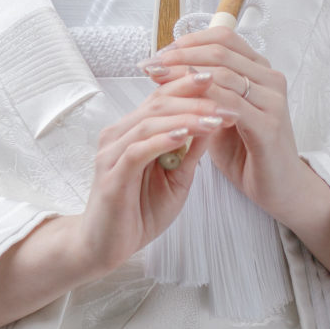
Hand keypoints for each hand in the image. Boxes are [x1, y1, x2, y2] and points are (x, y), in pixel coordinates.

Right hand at [68, 81, 235, 275]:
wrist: (103, 247)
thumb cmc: (138, 213)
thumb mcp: (176, 180)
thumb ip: (190, 152)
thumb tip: (214, 123)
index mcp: (133, 132)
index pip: (163, 98)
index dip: (192, 86)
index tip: (225, 80)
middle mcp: (118, 135)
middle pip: (157, 102)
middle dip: (194, 96)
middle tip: (226, 92)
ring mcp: (112, 153)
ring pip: (150, 122)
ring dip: (186, 117)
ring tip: (214, 115)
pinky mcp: (111, 175)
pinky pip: (138, 150)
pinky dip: (163, 139)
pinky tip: (185, 135)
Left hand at [142, 26, 319, 227]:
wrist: (280, 187)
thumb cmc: (247, 150)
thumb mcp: (220, 113)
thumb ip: (204, 90)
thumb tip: (166, 69)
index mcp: (260, 70)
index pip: (223, 38)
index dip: (189, 41)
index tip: (160, 53)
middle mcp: (270, 79)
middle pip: (220, 51)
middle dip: (180, 56)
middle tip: (151, 65)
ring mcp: (273, 101)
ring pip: (223, 74)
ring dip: (184, 75)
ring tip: (157, 81)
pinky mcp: (269, 126)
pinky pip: (230, 104)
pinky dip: (202, 101)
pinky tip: (179, 105)